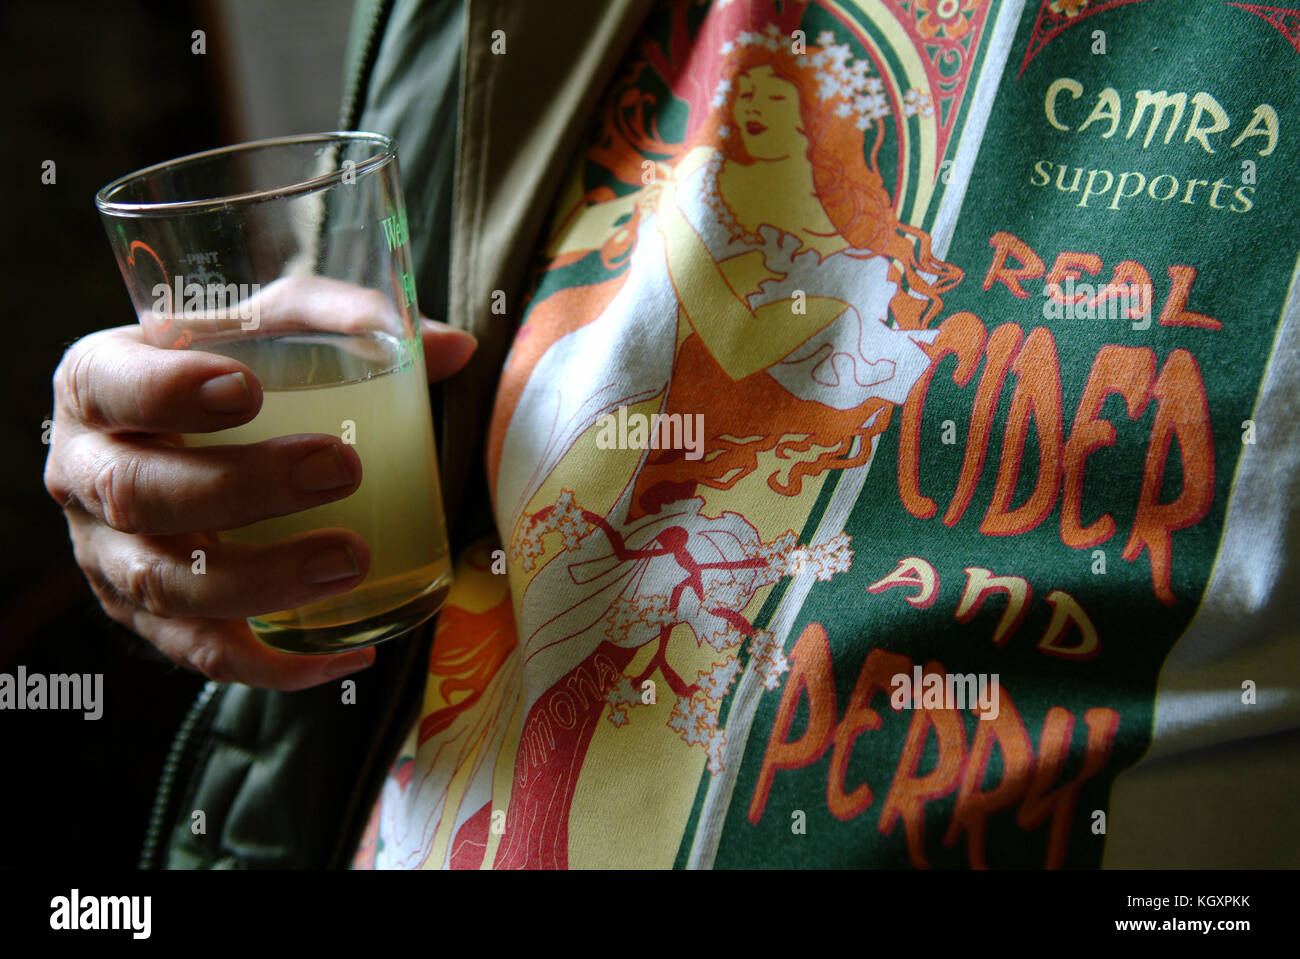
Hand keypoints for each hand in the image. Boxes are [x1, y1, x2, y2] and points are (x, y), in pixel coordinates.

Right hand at [43, 280, 475, 689]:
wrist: (174, 444)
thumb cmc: (225, 373)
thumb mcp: (268, 327)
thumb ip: (343, 321)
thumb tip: (454, 349)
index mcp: (97, 385)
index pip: (112, 388)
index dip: (169, 393)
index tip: (249, 391)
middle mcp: (84, 473)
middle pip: (141, 494)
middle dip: (242, 488)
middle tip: (342, 468)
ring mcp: (107, 555)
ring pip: (164, 585)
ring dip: (260, 580)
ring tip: (351, 561)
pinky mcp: (144, 618)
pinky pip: (200, 655)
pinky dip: (273, 665)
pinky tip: (344, 656)